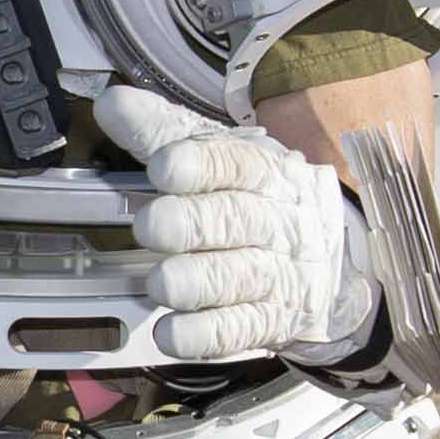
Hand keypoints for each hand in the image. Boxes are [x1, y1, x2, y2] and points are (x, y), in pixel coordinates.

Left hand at [92, 85, 365, 365]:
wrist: (327, 260)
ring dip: (194, 281)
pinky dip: (203, 335)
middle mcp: (274, 222)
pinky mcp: (270, 321)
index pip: (238, 163)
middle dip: (191, 224)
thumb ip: (163, 131)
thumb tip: (112, 103)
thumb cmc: (255, 199)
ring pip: (238, 277)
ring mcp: (276, 274)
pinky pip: (239, 331)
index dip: (202, 165)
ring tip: (160, 283)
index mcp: (264, 173)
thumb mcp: (219, 156)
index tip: (165, 166)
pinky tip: (170, 333)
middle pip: (236, 220)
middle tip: (151, 227)